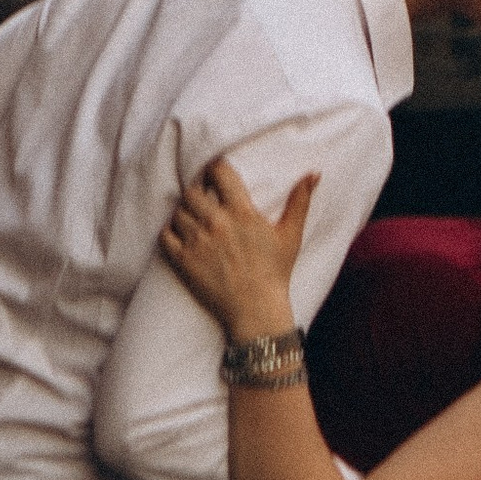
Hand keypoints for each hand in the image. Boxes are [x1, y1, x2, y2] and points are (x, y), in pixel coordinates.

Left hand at [159, 157, 317, 343]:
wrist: (256, 309)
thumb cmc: (275, 272)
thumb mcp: (292, 235)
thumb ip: (300, 200)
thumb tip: (314, 173)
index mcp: (241, 212)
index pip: (218, 172)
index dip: (214, 170)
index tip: (216, 176)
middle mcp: (216, 223)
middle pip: (192, 190)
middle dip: (198, 191)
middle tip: (204, 199)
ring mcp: (197, 242)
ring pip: (178, 211)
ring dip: (185, 212)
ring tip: (194, 218)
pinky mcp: (184, 260)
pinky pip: (165, 234)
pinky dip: (170, 230)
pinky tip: (181, 234)